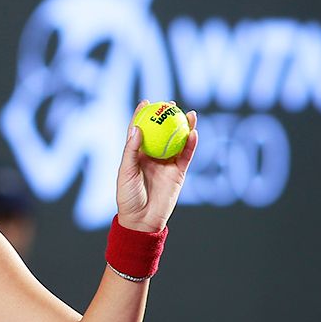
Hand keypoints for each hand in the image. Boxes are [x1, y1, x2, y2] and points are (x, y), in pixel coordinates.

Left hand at [116, 101, 197, 231]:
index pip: (140, 131)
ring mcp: (167, 164)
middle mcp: (153, 156)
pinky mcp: (178, 172)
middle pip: (162, 132)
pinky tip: (194, 132)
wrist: (142, 220)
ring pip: (177, 141)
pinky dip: (191, 143)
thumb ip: (131, 151)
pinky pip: (186, 155)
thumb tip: (137, 128)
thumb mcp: (126, 172)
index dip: (143, 115)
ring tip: (189, 113)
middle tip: (170, 103)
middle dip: (167, 117)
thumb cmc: (128, 197)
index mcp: (137, 155)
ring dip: (184, 126)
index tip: (146, 101)